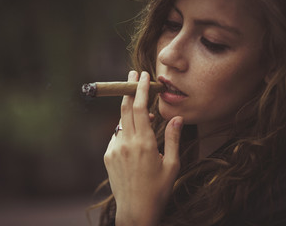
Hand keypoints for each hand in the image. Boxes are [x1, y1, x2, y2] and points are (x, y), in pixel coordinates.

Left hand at [104, 71, 182, 225]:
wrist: (136, 211)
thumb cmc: (158, 190)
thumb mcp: (172, 165)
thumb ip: (174, 139)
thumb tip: (177, 118)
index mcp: (144, 144)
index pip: (139, 108)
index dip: (140, 89)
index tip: (142, 75)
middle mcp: (126, 143)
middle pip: (125, 108)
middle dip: (129, 89)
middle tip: (133, 75)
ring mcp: (114, 149)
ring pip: (121, 122)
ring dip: (130, 112)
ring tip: (144, 112)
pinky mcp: (108, 156)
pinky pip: (117, 136)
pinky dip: (126, 130)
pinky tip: (136, 138)